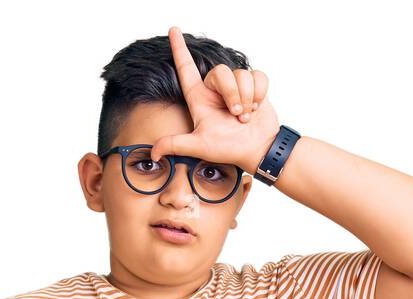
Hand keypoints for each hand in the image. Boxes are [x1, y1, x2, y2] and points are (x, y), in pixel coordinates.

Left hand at [150, 25, 280, 174]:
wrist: (258, 150)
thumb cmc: (229, 148)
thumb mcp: (199, 146)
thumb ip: (175, 145)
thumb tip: (153, 154)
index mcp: (200, 98)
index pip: (186, 68)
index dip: (178, 48)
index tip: (173, 29)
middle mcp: (216, 89)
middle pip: (220, 72)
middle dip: (231, 95)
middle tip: (236, 115)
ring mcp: (235, 86)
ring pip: (240, 75)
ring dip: (247, 98)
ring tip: (245, 116)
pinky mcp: (253, 84)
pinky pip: (257, 76)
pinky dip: (259, 94)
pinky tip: (256, 107)